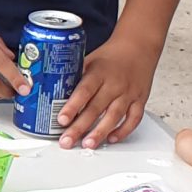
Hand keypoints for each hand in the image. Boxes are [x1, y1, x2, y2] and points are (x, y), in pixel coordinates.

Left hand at [58, 31, 158, 148]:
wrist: (138, 47)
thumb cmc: (110, 55)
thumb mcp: (89, 60)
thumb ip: (74, 76)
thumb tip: (52, 92)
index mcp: (99, 72)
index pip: (83, 91)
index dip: (72, 107)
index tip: (61, 120)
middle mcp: (114, 83)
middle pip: (96, 108)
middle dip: (80, 127)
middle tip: (67, 141)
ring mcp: (128, 93)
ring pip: (115, 116)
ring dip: (101, 132)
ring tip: (88, 144)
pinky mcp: (140, 100)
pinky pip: (134, 118)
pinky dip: (124, 130)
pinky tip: (111, 138)